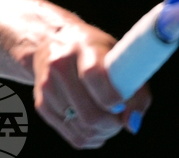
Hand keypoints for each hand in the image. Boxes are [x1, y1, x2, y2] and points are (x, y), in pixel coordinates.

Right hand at [31, 22, 151, 148]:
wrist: (51, 41)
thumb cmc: (94, 50)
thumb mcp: (118, 56)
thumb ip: (136, 90)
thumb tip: (132, 124)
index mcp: (83, 47)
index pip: (94, 76)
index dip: (113, 98)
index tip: (122, 103)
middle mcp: (60, 65)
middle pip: (90, 114)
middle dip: (112, 124)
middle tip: (120, 118)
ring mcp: (47, 86)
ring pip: (84, 130)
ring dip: (103, 132)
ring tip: (109, 119)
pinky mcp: (42, 105)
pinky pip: (75, 137)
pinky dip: (91, 137)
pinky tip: (95, 124)